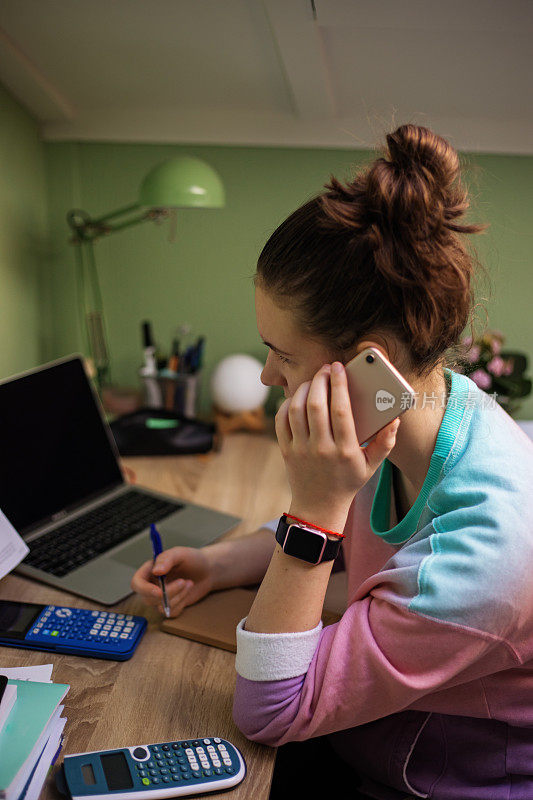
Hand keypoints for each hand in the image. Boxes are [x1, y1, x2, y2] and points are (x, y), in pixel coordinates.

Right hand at [131, 546, 214, 617]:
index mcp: (149, 571)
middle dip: (168, 592)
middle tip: (183, 581)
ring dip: (178, 595)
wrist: (208, 570)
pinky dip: (182, 602)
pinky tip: (188, 590)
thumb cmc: (192, 559)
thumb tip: (156, 571)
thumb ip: (167, 559)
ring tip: (188, 582)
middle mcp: (152, 585)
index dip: (144, 589)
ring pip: (161, 606)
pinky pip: (172, 612)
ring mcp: (161, 598)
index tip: (159, 591)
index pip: (137, 583)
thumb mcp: (180, 553)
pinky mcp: (171, 606)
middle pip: (148, 598)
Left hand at [275, 362, 399, 527]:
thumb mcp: (372, 465)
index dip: (340, 384)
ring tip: (314, 380)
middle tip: (326, 368)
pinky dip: (287, 404)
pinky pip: (281, 420)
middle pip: (316, 405)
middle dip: (321, 380)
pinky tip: (298, 397)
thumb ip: (385, 442)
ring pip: (296, 409)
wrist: (320, 506)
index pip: (341, 410)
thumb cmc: (348, 481)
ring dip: (304, 389)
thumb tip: (396, 419)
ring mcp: (300, 449)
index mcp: (345, 450)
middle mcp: (321, 449)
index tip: (340, 367)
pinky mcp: (285, 450)